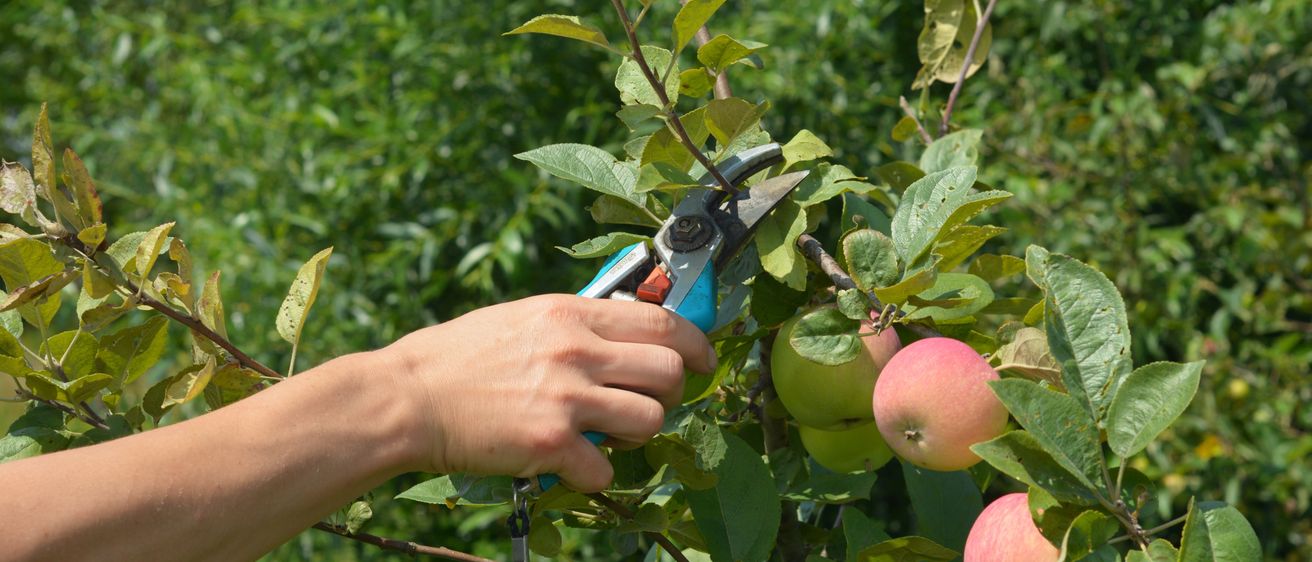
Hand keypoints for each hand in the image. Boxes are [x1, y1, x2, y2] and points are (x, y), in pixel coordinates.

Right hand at [379, 294, 716, 491]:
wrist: (407, 398)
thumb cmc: (458, 357)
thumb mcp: (523, 318)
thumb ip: (575, 325)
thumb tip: (622, 332)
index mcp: (570, 314)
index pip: (662, 320)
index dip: (695, 343)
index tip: (702, 359)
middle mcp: (576, 350)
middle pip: (670, 371)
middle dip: (669, 393)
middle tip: (643, 402)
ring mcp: (566, 397)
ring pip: (651, 419)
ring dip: (636, 434)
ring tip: (605, 434)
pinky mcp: (550, 443)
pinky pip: (606, 468)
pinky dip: (594, 473)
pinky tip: (569, 463)